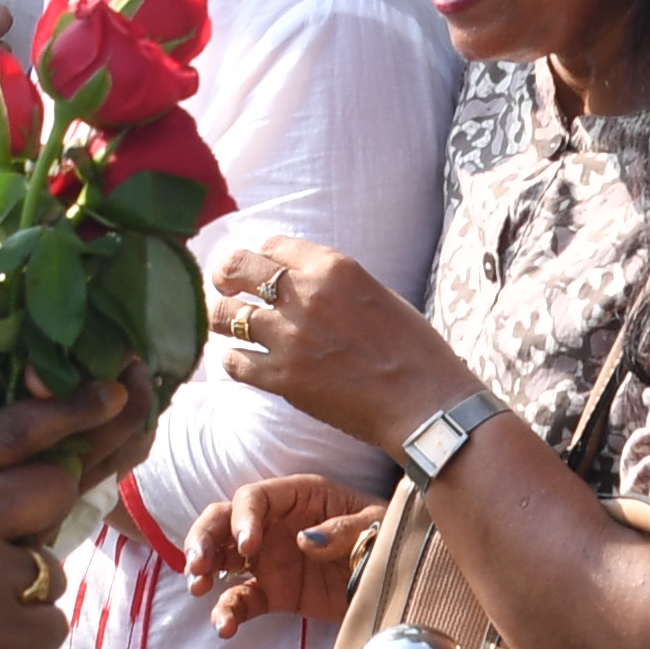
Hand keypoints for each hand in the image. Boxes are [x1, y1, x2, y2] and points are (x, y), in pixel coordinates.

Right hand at [0, 379, 138, 648]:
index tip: (109, 394)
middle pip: (52, 488)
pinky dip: (21, 641)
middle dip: (45, 515)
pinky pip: (49, 623)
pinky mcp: (1, 634)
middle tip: (8, 553)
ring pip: (51, 567)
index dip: (69, 409)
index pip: (8, 429)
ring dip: (22, 594)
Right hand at [183, 475, 376, 635]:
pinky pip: (242, 599)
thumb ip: (343, 530)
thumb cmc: (387, 536)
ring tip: (198, 588)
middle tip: (197, 564)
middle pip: (224, 521)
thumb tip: (305, 540)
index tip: (248, 545)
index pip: (255, 498)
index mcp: (298, 497)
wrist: (396, 579)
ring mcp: (270, 559)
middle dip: (204, 538)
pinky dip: (228, 612)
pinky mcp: (274, 592)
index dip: (243, 518)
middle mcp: (275, 524)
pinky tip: (224, 627)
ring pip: (222, 557)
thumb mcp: (376, 526)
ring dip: (204, 570)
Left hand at [205, 234, 476, 454]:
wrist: (425, 404)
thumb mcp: (377, 294)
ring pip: (224, 315)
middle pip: (236, 267)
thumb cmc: (413, 351)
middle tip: (225, 287)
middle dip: (225, 275)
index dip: (263, 258)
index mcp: (334, 267)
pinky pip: (233, 362)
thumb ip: (334, 284)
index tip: (260, 271)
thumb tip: (300, 283)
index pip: (272, 244)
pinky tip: (247, 363)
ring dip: (224, 319)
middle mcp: (305, 295)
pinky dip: (235, 361)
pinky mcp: (281, 378)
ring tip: (230, 327)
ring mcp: (289, 337)